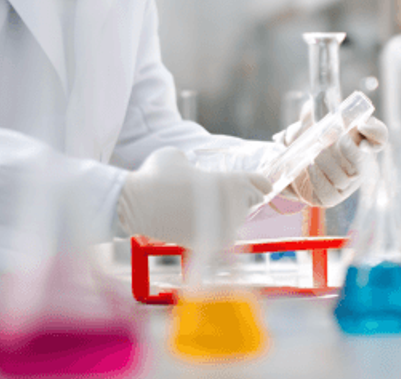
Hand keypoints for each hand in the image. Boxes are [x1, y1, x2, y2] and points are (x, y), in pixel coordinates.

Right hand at [117, 147, 272, 245]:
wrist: (138, 205)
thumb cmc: (156, 176)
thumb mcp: (176, 156)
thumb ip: (192, 162)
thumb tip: (190, 168)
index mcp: (230, 182)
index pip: (262, 184)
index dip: (259, 183)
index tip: (256, 184)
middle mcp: (232, 206)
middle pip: (252, 202)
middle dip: (244, 198)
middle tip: (228, 195)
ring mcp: (223, 227)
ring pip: (238, 220)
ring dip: (230, 214)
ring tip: (212, 208)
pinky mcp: (210, 244)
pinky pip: (224, 237)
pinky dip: (218, 231)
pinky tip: (205, 223)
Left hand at [272, 108, 388, 207]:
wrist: (294, 162)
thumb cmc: (310, 140)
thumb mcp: (312, 121)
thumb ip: (314, 111)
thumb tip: (310, 107)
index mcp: (359, 142)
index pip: (379, 137)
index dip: (375, 132)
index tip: (362, 125)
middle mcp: (358, 166)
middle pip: (361, 163)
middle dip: (347, 151)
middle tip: (330, 139)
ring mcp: (346, 185)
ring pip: (343, 179)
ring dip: (327, 164)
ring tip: (314, 153)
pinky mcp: (331, 198)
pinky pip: (328, 193)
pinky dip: (318, 179)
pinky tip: (309, 167)